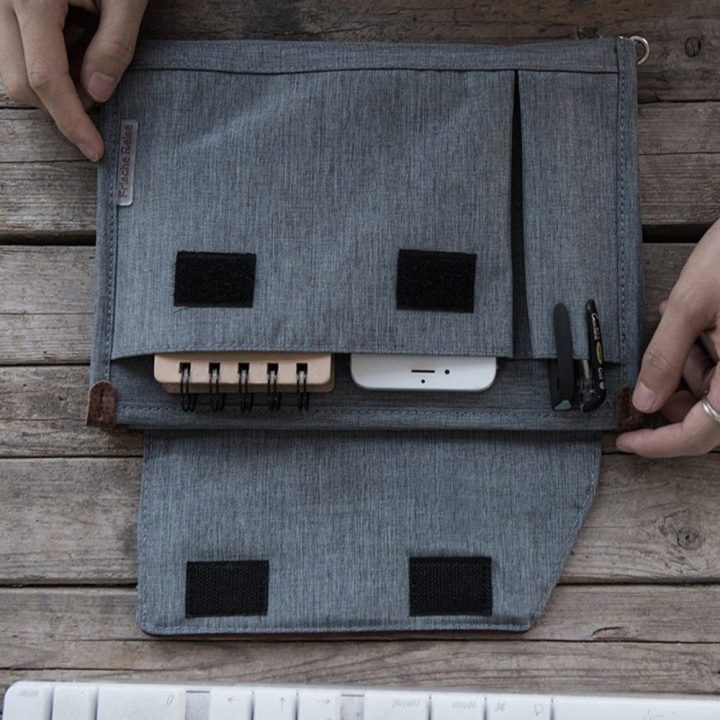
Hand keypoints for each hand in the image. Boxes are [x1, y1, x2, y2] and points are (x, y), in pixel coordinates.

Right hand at [0, 0, 147, 160]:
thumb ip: (114, 46)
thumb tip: (97, 96)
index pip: (45, 81)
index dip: (72, 122)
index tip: (95, 150)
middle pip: (19, 84)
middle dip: (61, 100)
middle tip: (99, 77)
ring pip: (12, 69)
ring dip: (53, 78)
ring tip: (86, 41)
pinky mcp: (0, 3)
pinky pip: (14, 48)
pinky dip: (45, 56)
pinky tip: (71, 30)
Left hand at [617, 219, 719, 456]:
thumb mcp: (689, 305)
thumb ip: (663, 358)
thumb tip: (644, 402)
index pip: (701, 433)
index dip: (659, 444)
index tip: (625, 441)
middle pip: (707, 417)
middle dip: (669, 400)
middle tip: (641, 377)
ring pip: (712, 391)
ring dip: (685, 368)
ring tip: (679, 325)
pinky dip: (698, 354)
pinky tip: (693, 323)